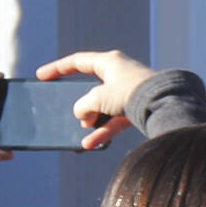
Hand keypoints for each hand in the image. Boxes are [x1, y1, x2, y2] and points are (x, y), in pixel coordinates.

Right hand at [35, 49, 159, 150]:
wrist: (163, 104)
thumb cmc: (130, 92)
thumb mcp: (97, 98)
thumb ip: (83, 106)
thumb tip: (84, 118)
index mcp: (109, 62)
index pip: (78, 62)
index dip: (58, 68)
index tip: (42, 75)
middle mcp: (120, 74)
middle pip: (91, 89)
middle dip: (79, 105)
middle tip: (64, 113)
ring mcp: (129, 92)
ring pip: (102, 109)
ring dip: (91, 123)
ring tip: (81, 137)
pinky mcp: (137, 108)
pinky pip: (115, 120)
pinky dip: (104, 131)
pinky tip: (90, 144)